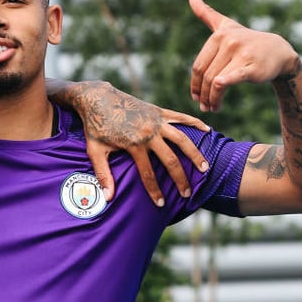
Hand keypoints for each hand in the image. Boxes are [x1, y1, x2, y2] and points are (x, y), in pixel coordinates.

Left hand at [72, 81, 209, 206]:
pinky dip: (195, 123)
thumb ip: (103, 174)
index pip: (148, 173)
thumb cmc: (94, 126)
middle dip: (180, 179)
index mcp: (134, 144)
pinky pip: (181, 117)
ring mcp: (156, 121)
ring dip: (195, 154)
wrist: (97, 98)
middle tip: (187, 193)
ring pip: (182, 139)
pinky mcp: (159, 111)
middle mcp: (149, 133)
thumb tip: (108, 197)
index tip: (161, 204)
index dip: (155, 190)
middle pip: (171, 160)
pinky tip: (207, 130)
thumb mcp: (95, 150)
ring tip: (205, 168)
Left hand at [188, 0, 298, 111]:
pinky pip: (229, 79)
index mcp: (219, 35)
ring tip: (212, 108)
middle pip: (206, 75)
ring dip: (211, 99)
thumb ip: (207, 13)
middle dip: (202, 95)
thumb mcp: (227, 25)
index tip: (196, 96)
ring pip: (215, 82)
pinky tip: (217, 103)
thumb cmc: (248, 41)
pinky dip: (219, 91)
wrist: (280, 52)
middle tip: (204, 106)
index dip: (195, 84)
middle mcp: (229, 42)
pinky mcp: (252, 67)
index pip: (199, 66)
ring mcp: (241, 54)